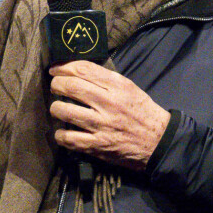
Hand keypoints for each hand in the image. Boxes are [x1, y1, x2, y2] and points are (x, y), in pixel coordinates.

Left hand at [49, 61, 170, 170]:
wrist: (158, 141)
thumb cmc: (142, 111)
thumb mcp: (129, 87)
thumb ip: (106, 79)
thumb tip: (78, 71)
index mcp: (117, 86)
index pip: (83, 69)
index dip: (64, 67)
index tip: (56, 69)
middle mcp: (108, 103)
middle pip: (71, 86)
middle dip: (56, 84)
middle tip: (54, 86)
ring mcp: (101, 125)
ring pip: (65, 111)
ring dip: (55, 107)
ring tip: (57, 108)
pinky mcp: (97, 146)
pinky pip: (69, 138)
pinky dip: (60, 134)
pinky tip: (62, 131)